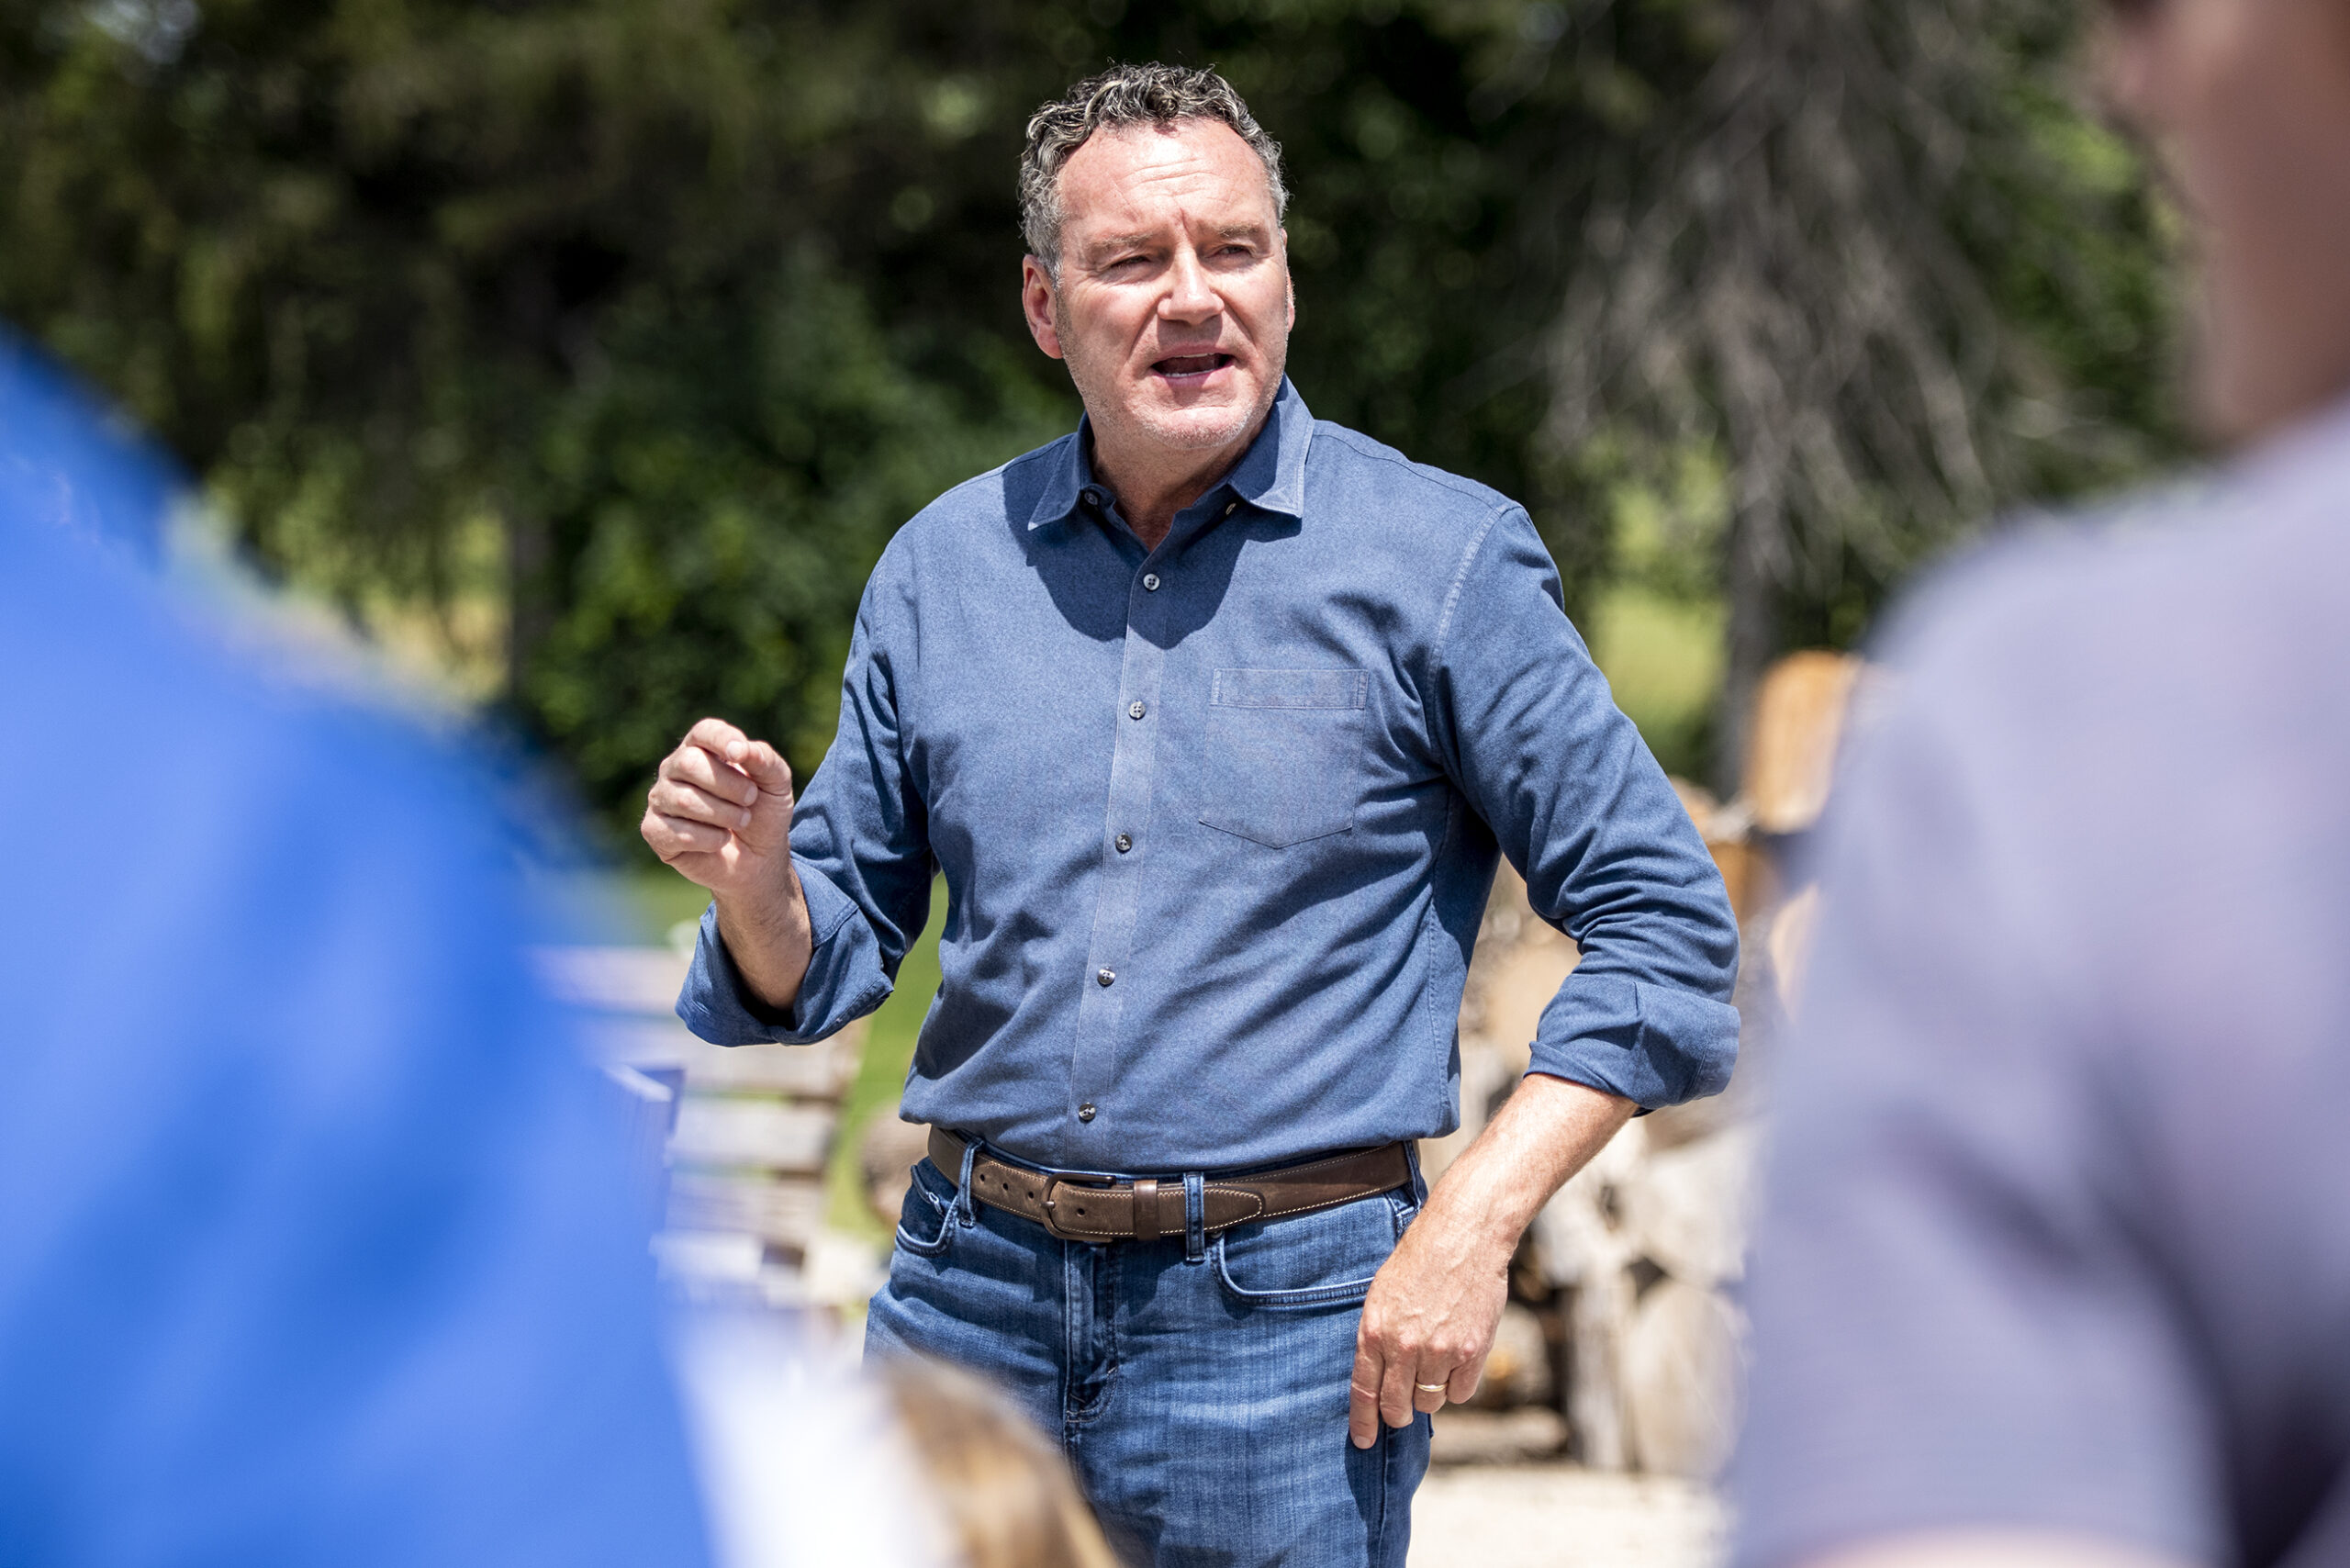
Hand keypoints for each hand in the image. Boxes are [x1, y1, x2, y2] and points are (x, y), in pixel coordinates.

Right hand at [641, 717, 796, 898]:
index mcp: (702, 748)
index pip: (704, 732)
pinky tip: (719, 841)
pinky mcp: (654, 830)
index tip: (740, 755)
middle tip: (749, 800)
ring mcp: (661, 799)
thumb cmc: (763, 813)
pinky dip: (709, 840)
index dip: (722, 739)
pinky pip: (677, 832)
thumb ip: (764, 759)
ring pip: (684, 799)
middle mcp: (674, 768)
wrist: (758, 860)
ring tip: (739, 821)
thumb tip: (738, 749)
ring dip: (724, 815)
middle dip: (729, 786)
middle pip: (689, 763)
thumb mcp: (776, 783)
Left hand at [1347, 1208, 1510, 1447]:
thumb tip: (1380, 1379)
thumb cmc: (1419, 1261)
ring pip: (1429, 1403)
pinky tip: (1457, 1360)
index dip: (1363, 1421)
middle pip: (1397, 1406)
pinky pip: (1460, 1393)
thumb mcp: (1382, 1295)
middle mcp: (1404, 1346)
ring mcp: (1439, 1351)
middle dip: (1398, 1413)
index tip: (1364, 1441)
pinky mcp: (1471, 1352)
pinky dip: (1457, 1385)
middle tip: (1402, 1407)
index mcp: (1374, 1330)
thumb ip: (1379, 1337)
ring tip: (1434, 1364)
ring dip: (1429, 1394)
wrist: (1463, 1236)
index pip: (1363, 1391)